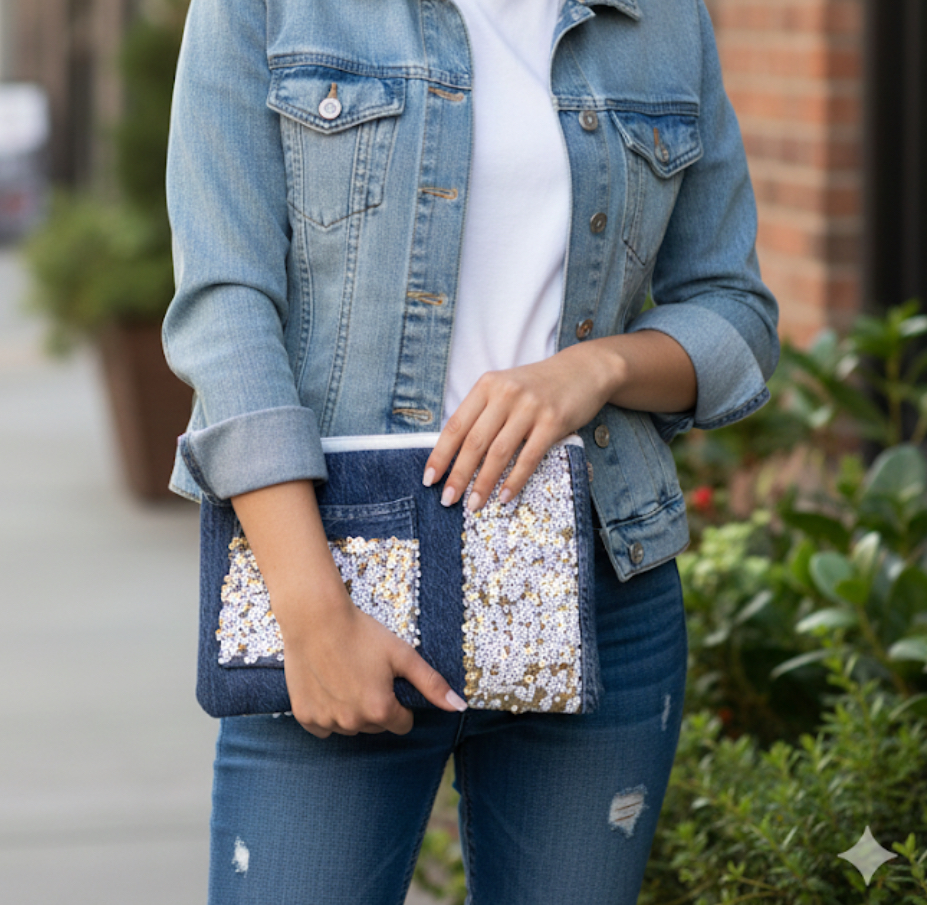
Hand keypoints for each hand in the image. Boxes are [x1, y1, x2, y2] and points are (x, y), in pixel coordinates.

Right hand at [231, 480, 465, 738]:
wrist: (315, 618)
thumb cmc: (362, 633)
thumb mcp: (402, 655)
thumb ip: (431, 684)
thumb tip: (459, 707)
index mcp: (380, 710)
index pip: (402, 723)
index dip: (400, 702)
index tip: (389, 680)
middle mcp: (353, 722)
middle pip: (376, 726)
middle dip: (376, 706)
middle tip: (367, 674)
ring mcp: (326, 721)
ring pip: (349, 726)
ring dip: (351, 710)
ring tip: (346, 676)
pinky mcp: (304, 716)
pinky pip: (322, 726)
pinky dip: (327, 711)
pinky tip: (328, 685)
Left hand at [423, 342, 613, 510]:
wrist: (583, 370)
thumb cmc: (538, 386)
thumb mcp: (504, 389)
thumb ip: (483, 414)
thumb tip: (456, 454)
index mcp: (486, 386)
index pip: (456, 425)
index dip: (440, 455)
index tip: (429, 479)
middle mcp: (505, 394)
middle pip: (474, 442)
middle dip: (458, 475)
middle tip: (447, 499)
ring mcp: (530, 407)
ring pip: (499, 453)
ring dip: (483, 484)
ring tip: (473, 505)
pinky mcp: (553, 421)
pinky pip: (529, 457)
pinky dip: (514, 480)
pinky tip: (504, 497)